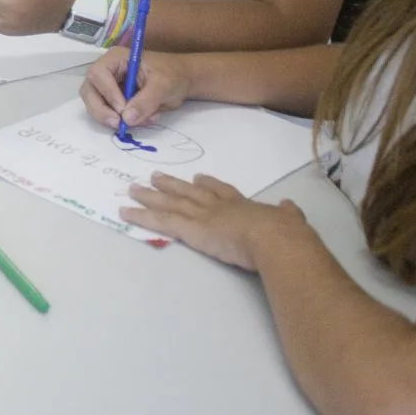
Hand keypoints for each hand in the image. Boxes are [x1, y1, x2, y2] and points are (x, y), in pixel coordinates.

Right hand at [80, 47, 191, 129]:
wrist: (180, 81)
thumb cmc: (172, 75)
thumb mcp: (163, 85)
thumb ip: (146, 101)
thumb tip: (127, 119)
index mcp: (116, 59)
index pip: (98, 74)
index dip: (108, 93)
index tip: (123, 110)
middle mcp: (106, 71)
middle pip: (89, 91)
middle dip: (102, 111)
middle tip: (119, 125)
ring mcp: (107, 87)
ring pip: (95, 105)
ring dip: (114, 118)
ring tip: (142, 120)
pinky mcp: (111, 101)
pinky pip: (107, 114)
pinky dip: (122, 122)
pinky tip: (142, 120)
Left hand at [122, 172, 306, 272]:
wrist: (274, 238)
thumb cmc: (284, 233)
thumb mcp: (290, 220)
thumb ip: (287, 214)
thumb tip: (289, 208)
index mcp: (241, 204)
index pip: (220, 190)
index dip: (208, 184)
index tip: (198, 178)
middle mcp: (217, 205)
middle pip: (188, 192)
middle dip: (171, 184)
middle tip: (155, 176)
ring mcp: (201, 215)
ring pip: (169, 202)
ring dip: (149, 195)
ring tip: (134, 187)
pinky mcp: (190, 229)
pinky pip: (159, 221)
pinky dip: (141, 216)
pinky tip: (125, 212)